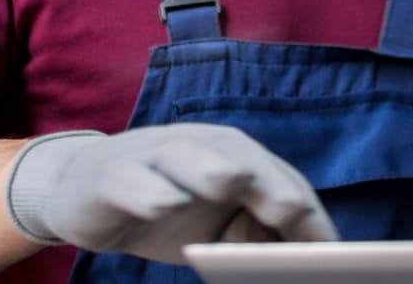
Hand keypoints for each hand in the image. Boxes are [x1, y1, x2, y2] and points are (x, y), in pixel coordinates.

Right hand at [3, 124, 337, 263]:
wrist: (81, 191)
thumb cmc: (163, 207)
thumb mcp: (213, 228)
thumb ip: (253, 238)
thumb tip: (297, 265)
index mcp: (234, 158)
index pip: (280, 182)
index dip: (306, 216)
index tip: (331, 252)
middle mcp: (200, 148)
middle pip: (240, 159)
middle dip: (267, 183)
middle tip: (291, 207)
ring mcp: (154, 156)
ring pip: (186, 156)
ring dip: (210, 169)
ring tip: (231, 183)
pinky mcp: (112, 173)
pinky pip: (131, 180)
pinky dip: (148, 190)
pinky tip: (163, 203)